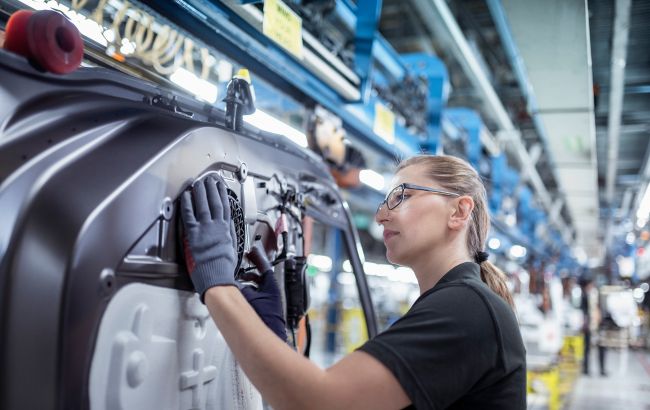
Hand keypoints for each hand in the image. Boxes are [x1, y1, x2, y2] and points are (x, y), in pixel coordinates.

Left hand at [180, 175, 236, 301]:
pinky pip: (189, 215)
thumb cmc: (223, 266)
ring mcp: (205, 229)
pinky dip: (188, 204)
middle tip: (209, 178)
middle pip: (214, 202)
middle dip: (212, 189)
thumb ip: (229, 233)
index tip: (221, 186)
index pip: (225, 206)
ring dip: (200, 192)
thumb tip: (228, 223)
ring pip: (203, 205)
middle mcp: (216, 226)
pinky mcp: (193, 234)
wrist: (216, 276)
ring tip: (198, 182)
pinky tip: (186, 196)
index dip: (222, 194)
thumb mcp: (232, 247)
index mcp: (226, 229)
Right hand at [241, 246, 286, 341]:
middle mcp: (272, 292)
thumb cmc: (262, 318)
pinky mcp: (265, 308)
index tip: (252, 251)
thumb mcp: (247, 297)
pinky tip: (239, 294)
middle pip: (260, 276)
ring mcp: (269, 300)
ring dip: (247, 282)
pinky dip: (248, 292)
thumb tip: (232, 282)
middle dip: (250, 271)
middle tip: (242, 265)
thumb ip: (239, 287)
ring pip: (257, 285)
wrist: (265, 337)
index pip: (265, 266)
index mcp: (271, 286)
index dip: (257, 257)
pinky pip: (256, 295)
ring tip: (237, 281)